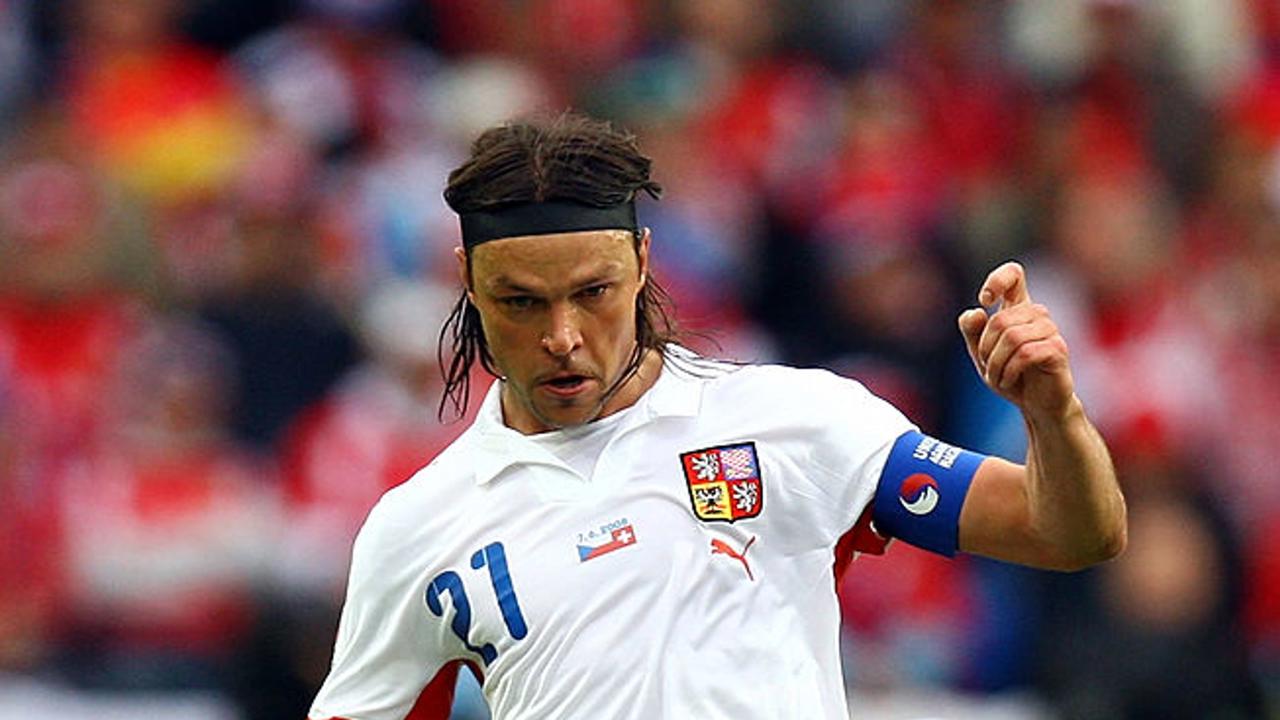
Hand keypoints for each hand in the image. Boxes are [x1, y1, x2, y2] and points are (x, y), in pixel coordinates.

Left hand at [958, 262, 1075, 419]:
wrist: (1036, 404)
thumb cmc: (1011, 374)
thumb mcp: (982, 353)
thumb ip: (972, 331)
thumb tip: (976, 312)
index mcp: (1018, 307)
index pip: (1014, 274)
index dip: (997, 281)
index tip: (985, 300)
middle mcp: (1037, 314)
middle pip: (1000, 319)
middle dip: (985, 348)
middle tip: (987, 367)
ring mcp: (1050, 330)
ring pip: (1012, 337)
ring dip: (996, 363)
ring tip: (997, 377)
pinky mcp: (1058, 349)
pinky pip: (1025, 353)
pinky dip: (1008, 371)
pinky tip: (1008, 380)